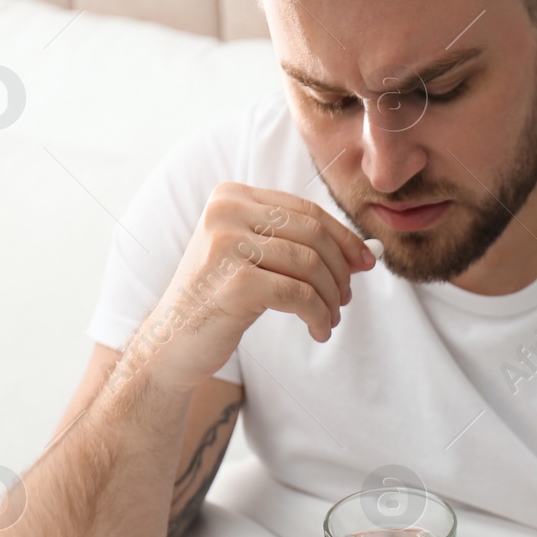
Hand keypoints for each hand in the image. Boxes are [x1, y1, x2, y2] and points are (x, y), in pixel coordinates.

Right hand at [134, 182, 375, 391]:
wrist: (171, 340)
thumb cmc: (219, 298)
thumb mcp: (256, 260)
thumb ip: (301, 246)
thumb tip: (365, 252)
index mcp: (232, 196)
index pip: (306, 210)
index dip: (343, 237)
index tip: (365, 263)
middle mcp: (225, 212)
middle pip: (312, 234)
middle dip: (340, 270)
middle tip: (344, 297)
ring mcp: (226, 245)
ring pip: (310, 265)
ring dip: (330, 297)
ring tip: (329, 318)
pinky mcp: (234, 282)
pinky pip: (299, 295)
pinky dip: (318, 315)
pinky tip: (318, 330)